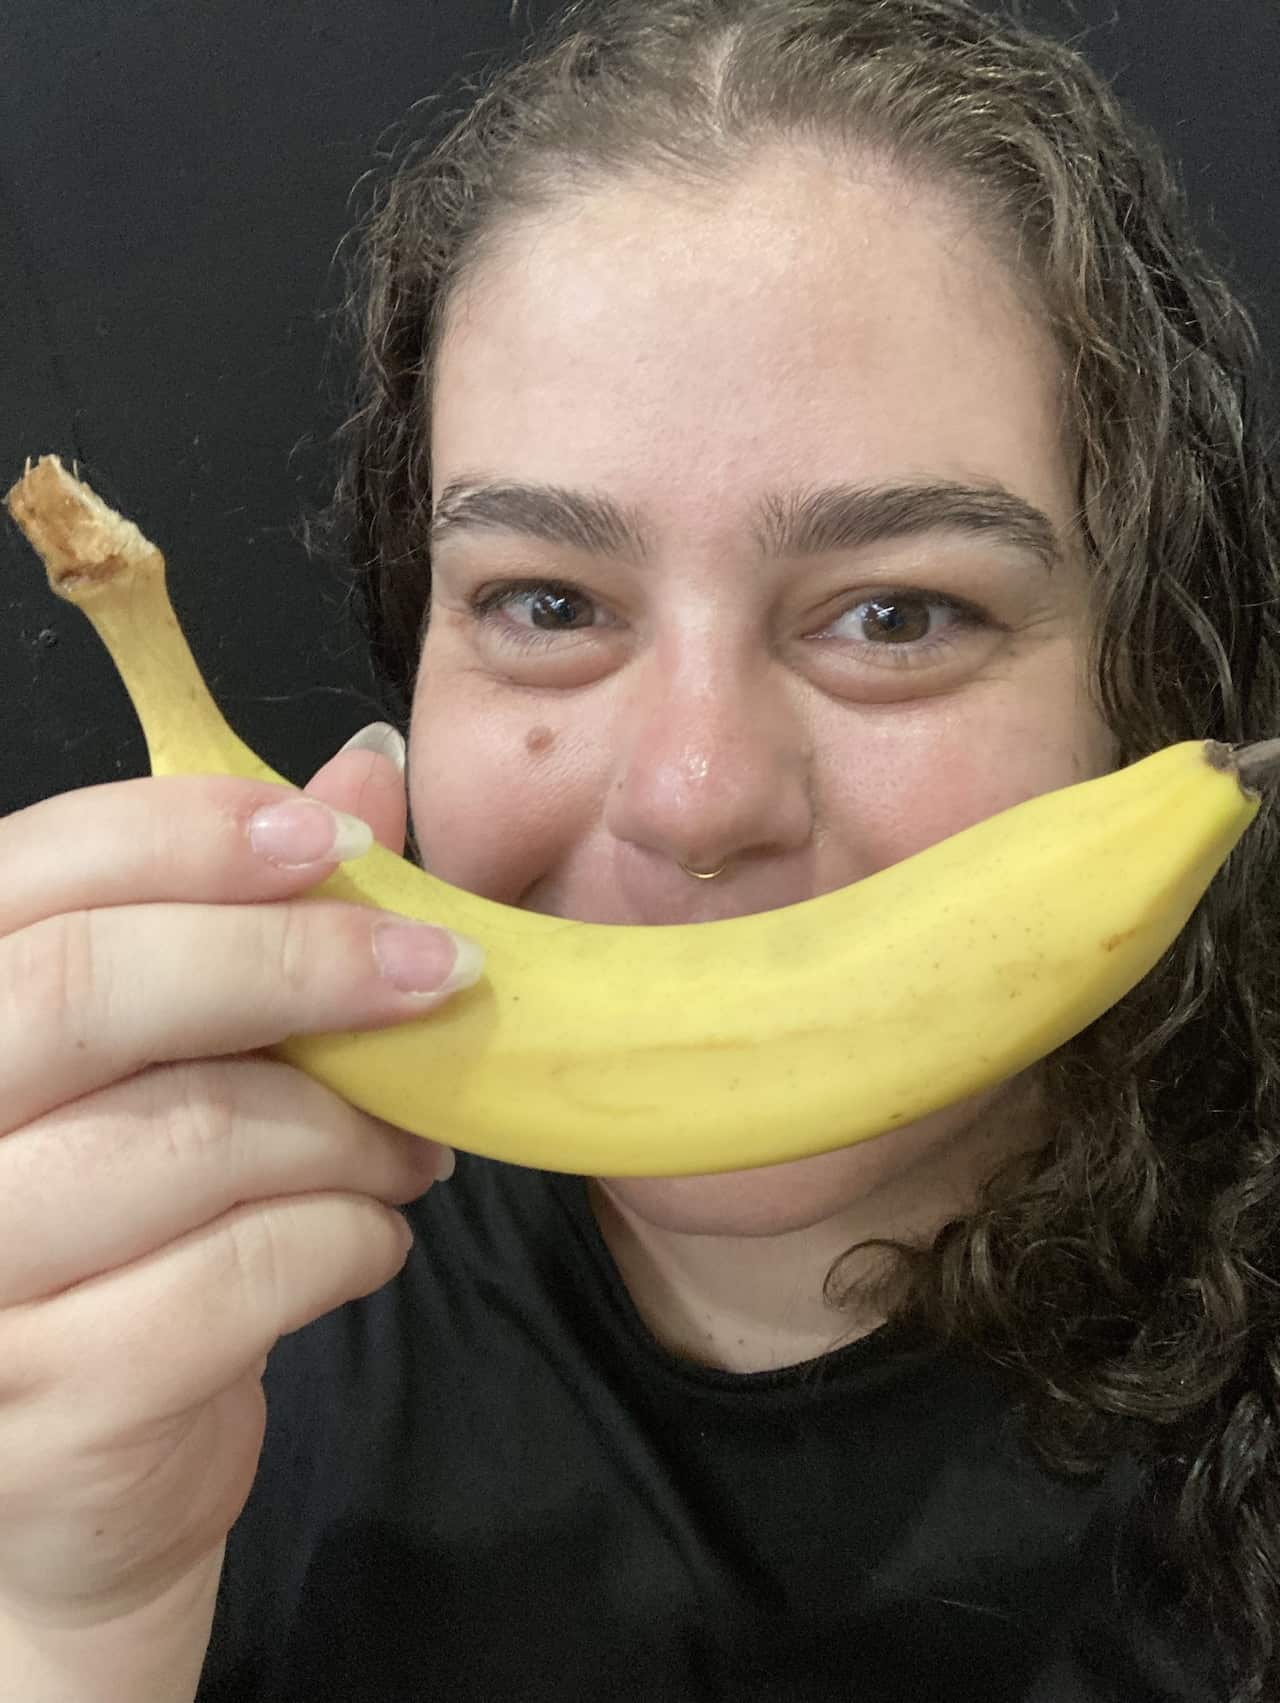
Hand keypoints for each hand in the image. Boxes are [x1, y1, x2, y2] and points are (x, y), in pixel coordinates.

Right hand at [0, 724, 464, 1671]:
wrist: (69, 1488)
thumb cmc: (117, 1241)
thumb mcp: (165, 1067)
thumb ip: (246, 915)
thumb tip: (363, 768)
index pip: (32, 876)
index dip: (187, 835)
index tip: (337, 843)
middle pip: (92, 990)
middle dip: (294, 963)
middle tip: (436, 970)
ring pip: (194, 1134)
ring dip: (351, 1126)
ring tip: (410, 1141)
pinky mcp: (50, 1402)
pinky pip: (244, 1273)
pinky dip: (350, 1239)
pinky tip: (371, 1236)